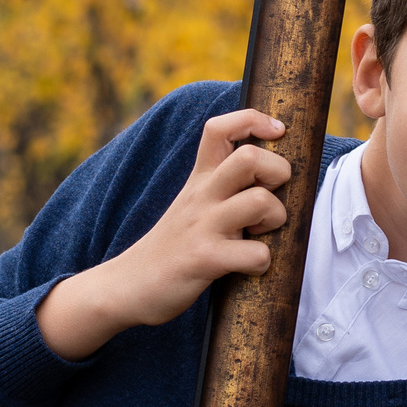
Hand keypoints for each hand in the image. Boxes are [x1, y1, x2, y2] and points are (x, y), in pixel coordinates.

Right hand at [35, 109, 291, 359]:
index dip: (253, 119)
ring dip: (276, 219)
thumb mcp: (193, 203)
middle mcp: (202, 196)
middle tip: (271, 197)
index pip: (220, 127)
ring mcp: (202, 226)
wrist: (127, 286)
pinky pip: (256, 254)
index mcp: (200, 178)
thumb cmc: (174, 245)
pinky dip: (263, 262)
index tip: (275, 132)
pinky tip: (251, 267)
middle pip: (250, 157)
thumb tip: (273, 172)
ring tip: (260, 234)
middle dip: (279, 172)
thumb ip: (224, 184)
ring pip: (261, 201)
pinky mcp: (203, 260)